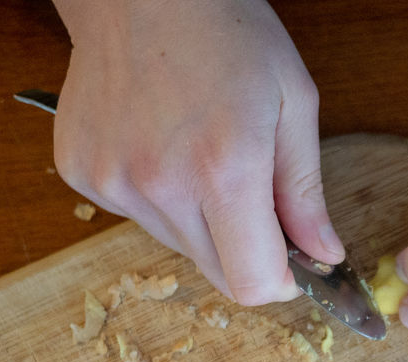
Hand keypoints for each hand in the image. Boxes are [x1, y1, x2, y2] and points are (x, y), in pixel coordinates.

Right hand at [51, 0, 342, 303]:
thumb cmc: (225, 30)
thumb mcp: (292, 103)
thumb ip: (305, 192)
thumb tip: (325, 254)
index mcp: (223, 169)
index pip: (250, 283)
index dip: (279, 282)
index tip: (291, 263)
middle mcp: (160, 184)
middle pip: (215, 273)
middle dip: (245, 251)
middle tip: (253, 198)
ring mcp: (113, 181)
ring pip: (177, 246)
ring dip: (201, 222)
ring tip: (200, 155)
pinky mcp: (82, 173)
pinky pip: (136, 216)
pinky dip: (159, 198)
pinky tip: (163, 145)